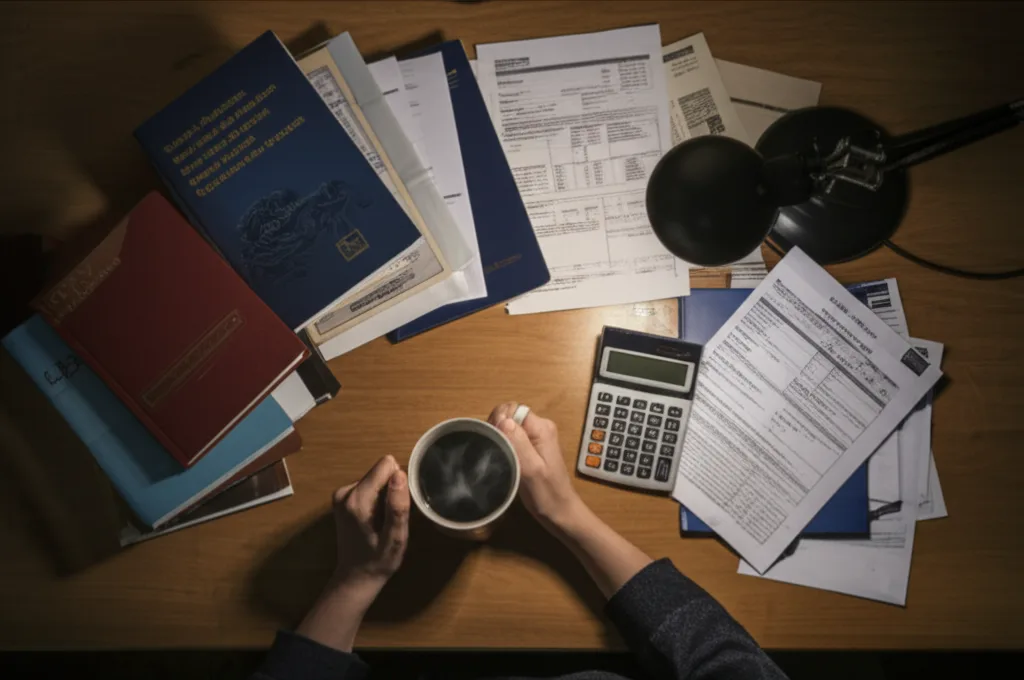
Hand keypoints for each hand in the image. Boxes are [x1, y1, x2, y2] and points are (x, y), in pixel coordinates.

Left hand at [297, 456, 409, 651]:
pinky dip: (375, 501)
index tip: (399, 505)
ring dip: (384, 497)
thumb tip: (399, 474)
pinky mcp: (341, 498)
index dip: (399, 483)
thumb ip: (397, 506)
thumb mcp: (395, 538)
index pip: (386, 465)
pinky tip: (374, 521)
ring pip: (375, 479)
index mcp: (357, 499)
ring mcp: (340, 494)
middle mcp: (345, 491)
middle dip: (391, 491)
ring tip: (382, 522)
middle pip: (380, 472)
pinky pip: (368, 487)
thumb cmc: (378, 561)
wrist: (355, 578)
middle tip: (390, 519)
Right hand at [489, 403, 583, 530]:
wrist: (560, 513)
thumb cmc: (546, 494)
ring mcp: (537, 438)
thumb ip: (518, 442)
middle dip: (497, 428)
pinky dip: (504, 444)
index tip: (493, 440)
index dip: (498, 420)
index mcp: (541, 428)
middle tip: (494, 451)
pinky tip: (502, 459)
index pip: (512, 409)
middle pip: (510, 416)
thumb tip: (503, 419)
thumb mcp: (531, 469)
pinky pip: (513, 437)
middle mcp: (540, 427)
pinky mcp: (532, 448)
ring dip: (499, 437)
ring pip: (509, 427)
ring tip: (497, 456)